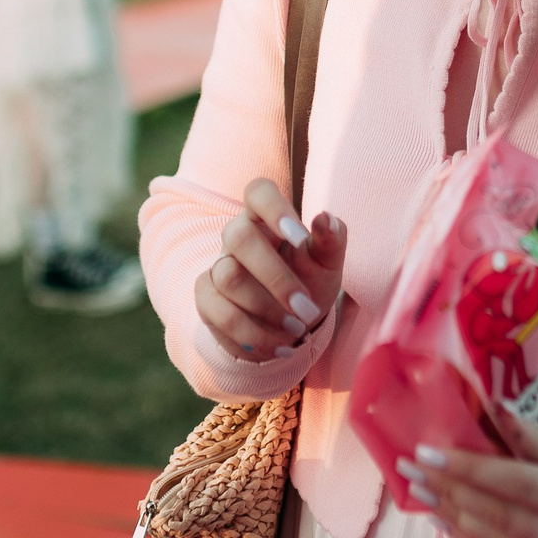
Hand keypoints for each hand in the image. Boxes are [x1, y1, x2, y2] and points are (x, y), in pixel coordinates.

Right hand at [195, 179, 346, 362]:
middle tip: (307, 308)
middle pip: (239, 236)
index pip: (258, 191)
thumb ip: (331, 240)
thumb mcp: (327, 265)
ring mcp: (218, 266)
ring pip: (229, 277)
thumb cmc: (310, 283)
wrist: (290, 328)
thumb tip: (326, 219)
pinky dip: (255, 335)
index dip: (273, 208)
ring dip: (268, 309)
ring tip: (298, 329)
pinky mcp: (207, 298)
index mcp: (268, 218)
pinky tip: (280, 346)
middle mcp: (237, 237)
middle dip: (276, 277)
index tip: (300, 238)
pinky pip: (221, 313)